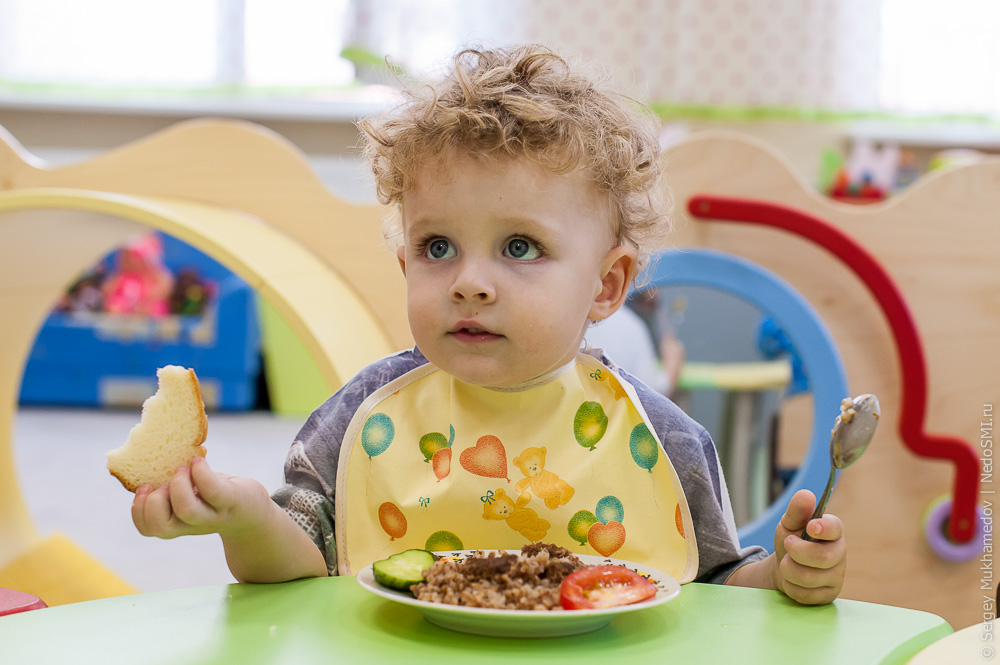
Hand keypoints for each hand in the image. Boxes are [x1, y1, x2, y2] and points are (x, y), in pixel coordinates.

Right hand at [132, 456, 271, 539]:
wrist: (252, 508)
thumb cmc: (213, 495)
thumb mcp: (190, 491)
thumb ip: (170, 483)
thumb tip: (149, 455)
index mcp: (177, 522)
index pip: (149, 529)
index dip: (138, 511)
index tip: (143, 488)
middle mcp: (193, 523)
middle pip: (162, 527)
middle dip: (153, 504)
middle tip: (161, 483)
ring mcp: (214, 514)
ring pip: (187, 511)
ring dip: (178, 486)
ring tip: (182, 469)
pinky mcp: (232, 500)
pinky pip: (213, 490)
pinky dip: (201, 473)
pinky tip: (198, 461)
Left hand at [772, 489, 846, 604]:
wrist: (784, 568)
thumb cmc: (791, 541)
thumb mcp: (789, 524)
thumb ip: (796, 511)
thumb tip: (806, 494)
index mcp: (832, 532)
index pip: (835, 528)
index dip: (824, 528)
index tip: (810, 527)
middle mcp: (839, 554)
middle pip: (823, 557)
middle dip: (798, 552)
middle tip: (787, 545)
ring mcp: (836, 576)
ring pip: (810, 578)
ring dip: (788, 569)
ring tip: (786, 563)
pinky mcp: (828, 595)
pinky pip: (805, 594)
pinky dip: (790, 586)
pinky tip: (791, 580)